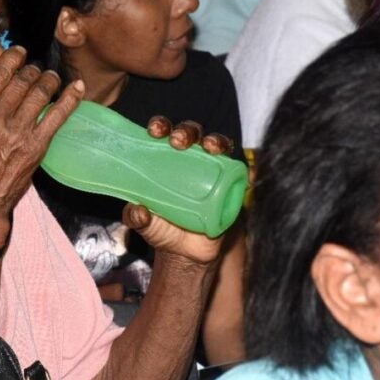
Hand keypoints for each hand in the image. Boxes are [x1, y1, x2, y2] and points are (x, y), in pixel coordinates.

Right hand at [0, 47, 83, 247]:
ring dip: (48, 79)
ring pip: (40, 93)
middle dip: (31, 69)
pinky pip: (58, 116)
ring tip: (50, 76)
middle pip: (20, 81)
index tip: (19, 53)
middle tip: (34, 68)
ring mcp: (18, 133)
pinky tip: (77, 87)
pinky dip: (70, 98)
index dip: (11, 59)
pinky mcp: (36, 147)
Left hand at [122, 117, 232, 265]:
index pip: (163, 133)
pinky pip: (239, 171)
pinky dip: (242, 165)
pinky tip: (237, 165)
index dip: (160, 126)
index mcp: (164, 158)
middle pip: (191, 133)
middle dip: (186, 132)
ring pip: (217, 145)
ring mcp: (212, 169)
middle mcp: (189, 158)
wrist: (186, 253)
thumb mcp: (145, 224)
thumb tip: (137, 211)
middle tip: (177, 141)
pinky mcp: (231, 184)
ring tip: (209, 147)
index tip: (154, 131)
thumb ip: (137, 218)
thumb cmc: (162, 228)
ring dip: (215, 141)